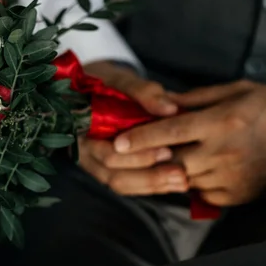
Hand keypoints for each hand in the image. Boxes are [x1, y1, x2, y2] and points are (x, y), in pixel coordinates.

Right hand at [77, 61, 188, 194]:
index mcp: (81, 132)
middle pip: (115, 177)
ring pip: (123, 185)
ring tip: (183, 181)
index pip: (107, 155)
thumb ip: (143, 92)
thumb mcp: (120, 80)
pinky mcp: (111, 169)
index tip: (166, 149)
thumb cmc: (104, 83)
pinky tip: (177, 182)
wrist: (92, 89)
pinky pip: (129, 184)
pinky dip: (152, 185)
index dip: (137, 156)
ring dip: (154, 185)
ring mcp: (96, 165)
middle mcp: (85, 154)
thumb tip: (170, 108)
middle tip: (180, 172)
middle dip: (149, 177)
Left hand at [113, 80, 265, 204]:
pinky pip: (201, 193)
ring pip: (182, 180)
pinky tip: (196, 170)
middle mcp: (222, 152)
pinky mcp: (236, 197)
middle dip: (146, 160)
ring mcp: (230, 178)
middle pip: (170, 162)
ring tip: (160, 160)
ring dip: (168, 171)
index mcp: (221, 122)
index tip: (118, 143)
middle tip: (126, 156)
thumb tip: (161, 103)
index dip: (140, 138)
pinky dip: (192, 183)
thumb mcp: (236, 91)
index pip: (170, 132)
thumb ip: (195, 99)